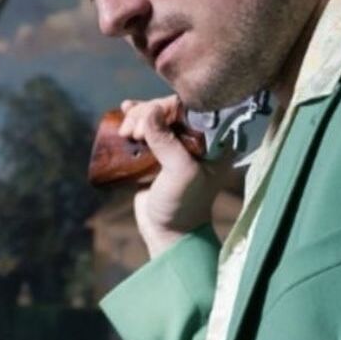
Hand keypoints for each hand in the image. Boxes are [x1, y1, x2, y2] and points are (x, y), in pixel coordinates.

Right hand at [118, 95, 239, 256]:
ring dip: (137, 117)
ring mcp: (178, 144)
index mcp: (216, 141)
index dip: (167, 107)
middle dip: (147, 114)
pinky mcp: (160, 152)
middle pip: (170, 109)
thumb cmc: (184, 204)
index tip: (150, 120)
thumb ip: (167, 141)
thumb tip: (151, 110)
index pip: (192, 108)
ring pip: (156, 116)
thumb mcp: (180, 172)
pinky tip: (124, 110)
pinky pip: (147, 127)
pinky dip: (135, 118)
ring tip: (127, 132)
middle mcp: (200, 139)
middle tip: (134, 132)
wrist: (168, 231)